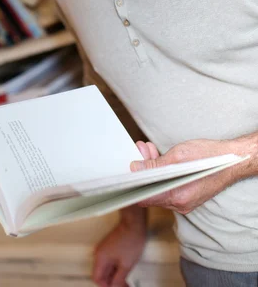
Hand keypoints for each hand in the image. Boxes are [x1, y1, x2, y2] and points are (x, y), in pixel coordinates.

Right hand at [93, 207, 146, 286]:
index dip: (107, 286)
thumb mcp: (126, 265)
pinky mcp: (110, 247)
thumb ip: (119, 279)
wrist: (134, 224)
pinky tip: (125, 272)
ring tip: (126, 281)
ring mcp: (104, 249)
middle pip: (102, 274)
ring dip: (115, 276)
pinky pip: (110, 262)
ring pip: (107, 269)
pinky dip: (116, 269)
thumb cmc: (130, 240)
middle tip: (124, 286)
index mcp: (101, 258)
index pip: (97, 278)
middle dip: (112, 282)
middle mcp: (100, 253)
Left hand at [130, 137, 252, 214]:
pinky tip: (157, 157)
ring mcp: (183, 201)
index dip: (131, 185)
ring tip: (147, 149)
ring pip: (158, 186)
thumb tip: (135, 168)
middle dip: (141, 170)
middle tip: (138, 151)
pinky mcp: (185, 195)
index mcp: (178, 196)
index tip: (121, 173)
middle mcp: (180, 203)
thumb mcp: (179, 155)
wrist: (232, 160)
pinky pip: (166, 186)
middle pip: (150, 190)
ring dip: (150, 168)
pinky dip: (160, 172)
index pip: (144, 198)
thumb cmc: (209, 156)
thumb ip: (155, 164)